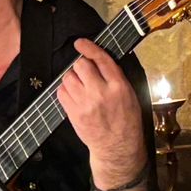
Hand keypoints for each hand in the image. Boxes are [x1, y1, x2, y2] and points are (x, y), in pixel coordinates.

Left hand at [56, 39, 145, 188]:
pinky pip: (61, 92)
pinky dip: (65, 90)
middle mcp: (100, 93)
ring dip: (72, 78)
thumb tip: (98, 59)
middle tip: (85, 74)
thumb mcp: (130, 95)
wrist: (117, 147)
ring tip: (80, 87)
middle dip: (80, 66)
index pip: (101, 59)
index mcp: (118, 86)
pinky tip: (74, 95)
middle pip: (80, 65)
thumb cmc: (126, 120)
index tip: (79, 43)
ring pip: (68, 77)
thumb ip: (115, 77)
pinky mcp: (74, 113)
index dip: (89, 47)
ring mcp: (85, 104)